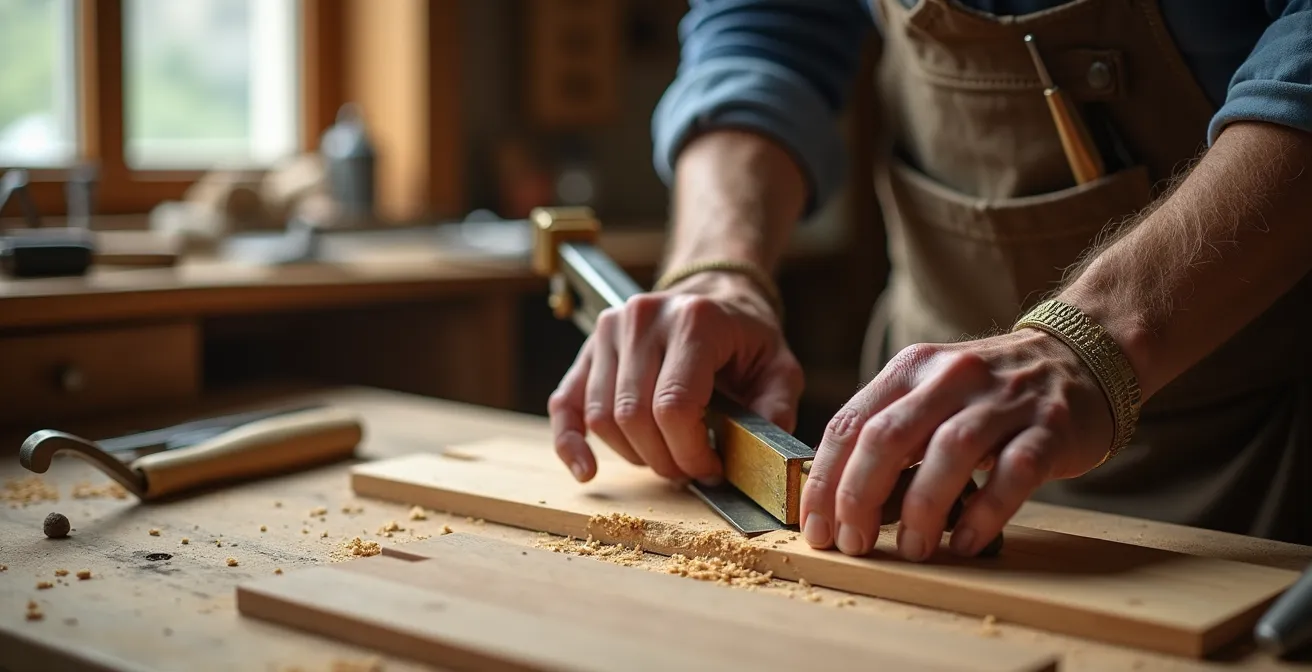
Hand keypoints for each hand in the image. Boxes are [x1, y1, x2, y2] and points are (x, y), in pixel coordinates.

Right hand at [548, 272, 803, 483]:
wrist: (712, 296)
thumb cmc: (745, 340)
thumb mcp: (779, 368)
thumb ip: (776, 410)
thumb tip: (765, 459)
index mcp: (695, 320)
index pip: (674, 406)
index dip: (691, 453)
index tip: (712, 469)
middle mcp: (644, 318)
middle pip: (634, 416)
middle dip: (664, 459)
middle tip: (691, 470)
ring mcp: (609, 330)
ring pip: (602, 417)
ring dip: (633, 454)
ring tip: (665, 456)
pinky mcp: (588, 348)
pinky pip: (566, 403)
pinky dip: (570, 442)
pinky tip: (588, 470)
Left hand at [799, 329, 1113, 560]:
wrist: (1079, 357)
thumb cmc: (987, 394)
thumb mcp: (930, 394)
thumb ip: (888, 434)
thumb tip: (838, 502)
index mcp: (911, 368)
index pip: (849, 423)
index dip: (825, 481)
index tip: (815, 528)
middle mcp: (951, 377)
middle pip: (888, 437)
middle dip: (860, 496)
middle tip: (853, 543)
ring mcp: (1003, 400)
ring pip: (948, 452)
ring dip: (921, 509)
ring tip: (912, 549)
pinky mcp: (1050, 428)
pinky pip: (1012, 473)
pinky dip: (985, 513)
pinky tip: (966, 542)